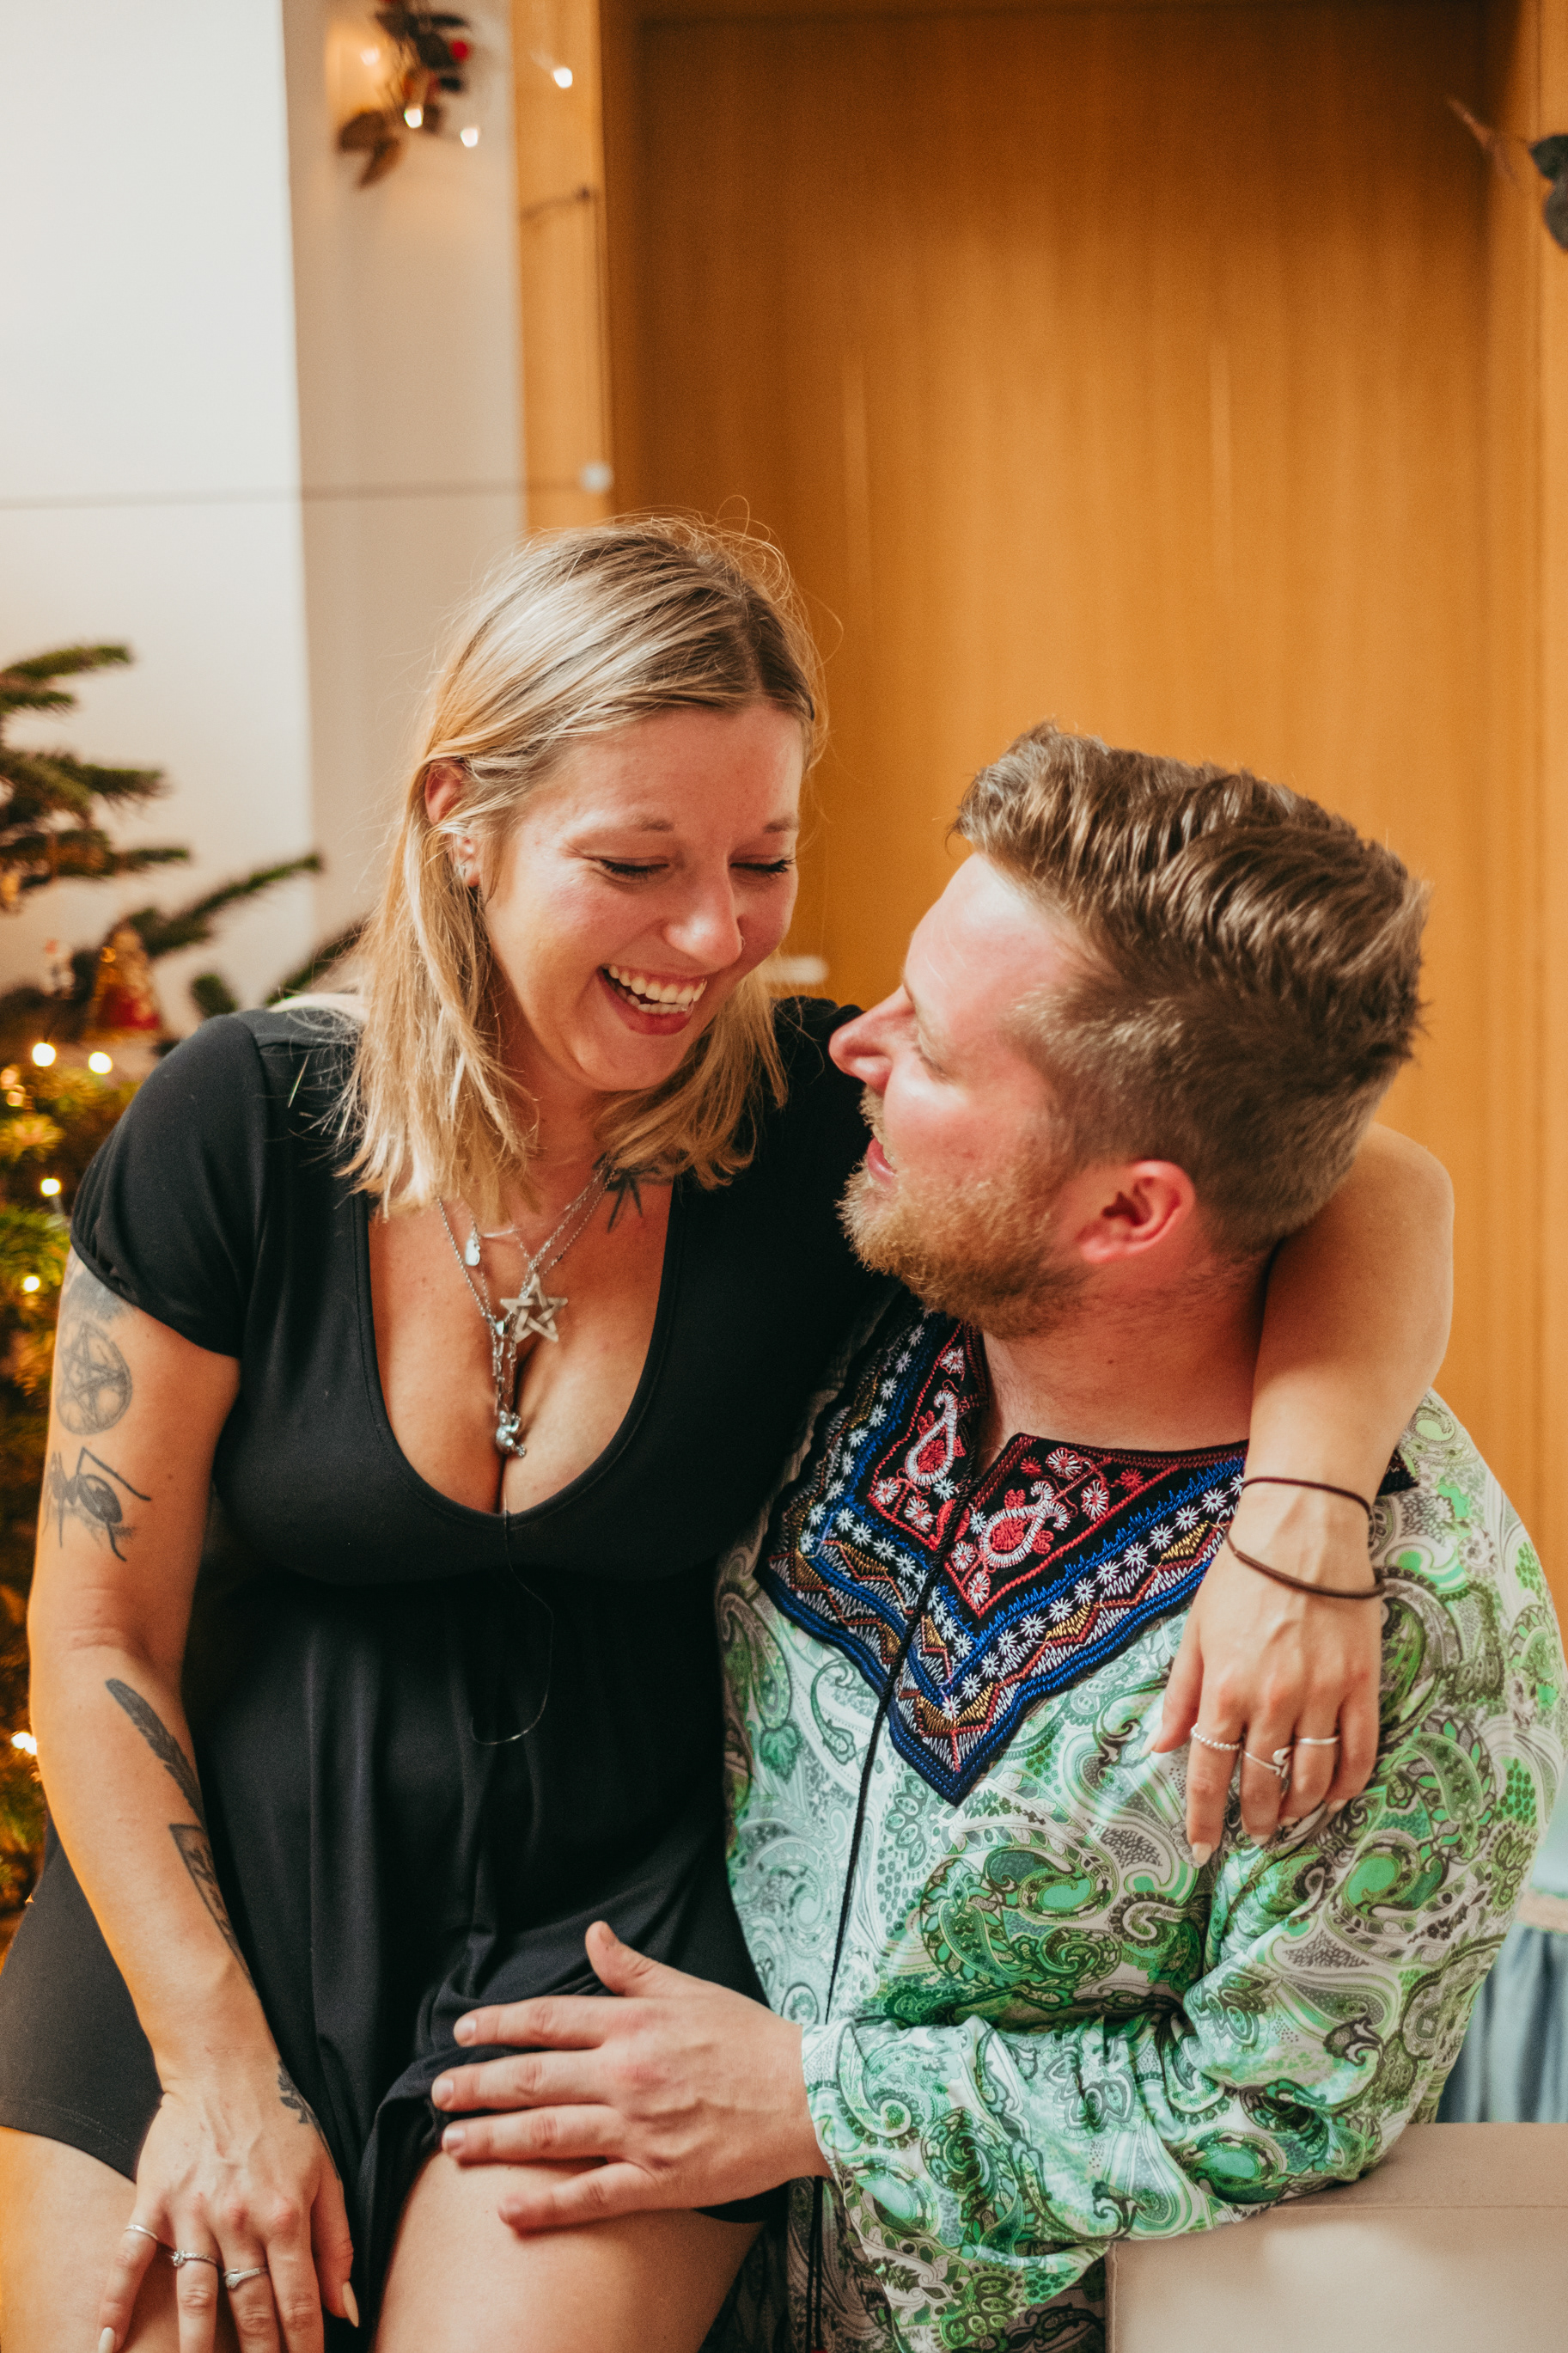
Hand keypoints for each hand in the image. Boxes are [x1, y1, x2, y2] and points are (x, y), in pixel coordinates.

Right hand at [95, 2059, 356, 2352]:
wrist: (225, 2066)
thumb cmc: (282, 2121)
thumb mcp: (325, 2172)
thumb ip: (337, 2241)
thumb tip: (344, 2307)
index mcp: (286, 2214)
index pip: (298, 2299)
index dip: (303, 2345)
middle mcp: (240, 2219)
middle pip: (249, 2307)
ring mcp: (193, 2212)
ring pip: (195, 2296)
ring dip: (195, 2347)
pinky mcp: (154, 2200)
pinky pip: (129, 2258)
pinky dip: (115, 2301)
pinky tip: (108, 2342)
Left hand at [431, 1921, 826, 2228]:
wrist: (808, 2096)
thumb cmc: (750, 2039)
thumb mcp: (690, 1990)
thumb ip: (633, 1969)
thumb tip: (593, 1936)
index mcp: (633, 2025)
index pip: (549, 2019)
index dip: (499, 2025)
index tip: (462, 2032)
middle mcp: (626, 2075)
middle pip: (534, 2079)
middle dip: (477, 2085)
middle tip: (437, 2092)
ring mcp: (639, 2131)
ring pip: (548, 2136)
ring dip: (493, 2140)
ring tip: (452, 2144)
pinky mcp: (657, 2180)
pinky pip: (589, 2195)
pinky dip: (545, 2205)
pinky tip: (507, 2211)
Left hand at [1149, 1483, 1381, 1855]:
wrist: (1302, 1534)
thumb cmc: (1241, 1578)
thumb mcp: (1195, 1633)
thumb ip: (1180, 1695)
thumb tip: (1161, 1747)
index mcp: (1225, 1688)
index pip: (1211, 1772)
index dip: (1205, 1817)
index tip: (1204, 1847)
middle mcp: (1273, 1700)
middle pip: (1264, 1783)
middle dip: (1257, 1818)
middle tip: (1255, 1834)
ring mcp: (1323, 1694)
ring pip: (1313, 1776)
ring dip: (1300, 1807)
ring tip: (1291, 1817)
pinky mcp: (1362, 1684)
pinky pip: (1360, 1751)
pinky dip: (1348, 1783)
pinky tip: (1335, 1795)